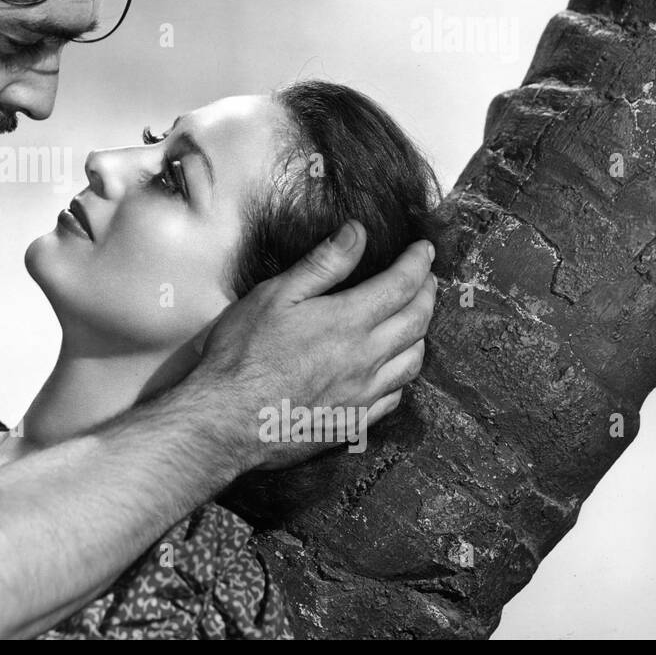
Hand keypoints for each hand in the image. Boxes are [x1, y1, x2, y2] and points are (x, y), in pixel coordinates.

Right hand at [188, 220, 435, 473]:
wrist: (228, 419)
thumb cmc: (243, 353)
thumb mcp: (275, 295)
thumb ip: (322, 264)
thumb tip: (357, 233)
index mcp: (349, 321)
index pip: (401, 284)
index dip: (418, 263)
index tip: (423, 248)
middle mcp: (367, 358)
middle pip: (417, 321)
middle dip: (427, 294)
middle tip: (427, 278)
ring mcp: (364, 394)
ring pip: (413, 361)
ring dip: (421, 334)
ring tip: (416, 319)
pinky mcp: (354, 421)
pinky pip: (394, 396)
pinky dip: (402, 375)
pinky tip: (392, 369)